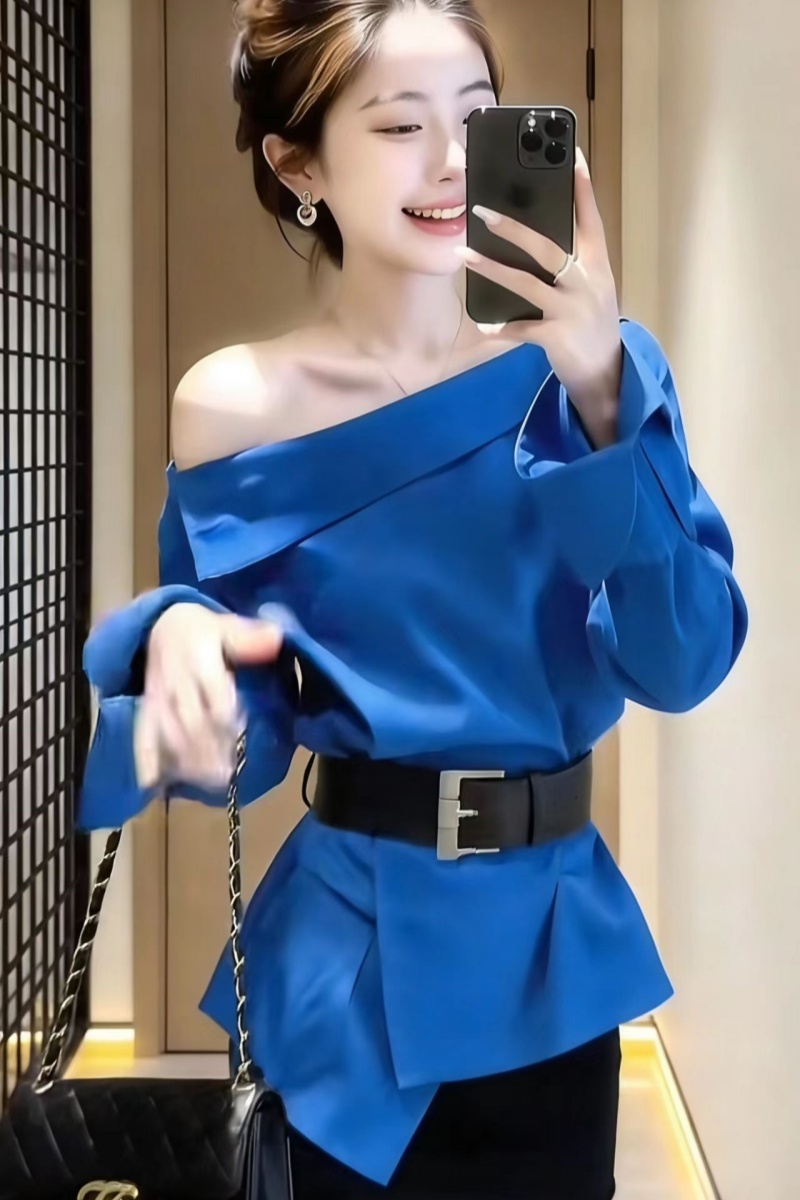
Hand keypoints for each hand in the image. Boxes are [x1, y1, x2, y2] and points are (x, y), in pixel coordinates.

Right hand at [134, 603, 283, 790]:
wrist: (163, 624)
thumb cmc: (204, 631)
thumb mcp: (229, 627)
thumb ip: (251, 638)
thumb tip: (276, 638)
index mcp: (199, 660)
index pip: (213, 694)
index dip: (227, 717)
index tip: (241, 735)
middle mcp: (176, 682)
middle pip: (191, 721)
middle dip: (209, 749)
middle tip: (228, 774)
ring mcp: (158, 697)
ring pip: (169, 732)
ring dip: (187, 759)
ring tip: (209, 782)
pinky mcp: (147, 708)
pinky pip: (142, 733)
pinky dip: (145, 759)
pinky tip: (152, 784)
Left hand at [455, 147, 622, 448]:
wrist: (607, 374)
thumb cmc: (592, 325)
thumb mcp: (592, 289)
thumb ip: (572, 264)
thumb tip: (534, 238)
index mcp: (597, 265)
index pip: (591, 218)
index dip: (582, 188)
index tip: (571, 154)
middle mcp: (587, 282)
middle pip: (548, 247)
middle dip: (514, 228)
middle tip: (482, 211)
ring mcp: (573, 310)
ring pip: (527, 283)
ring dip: (493, 268)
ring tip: (465, 255)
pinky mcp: (558, 336)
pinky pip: (521, 329)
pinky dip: (500, 327)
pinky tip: (483, 324)